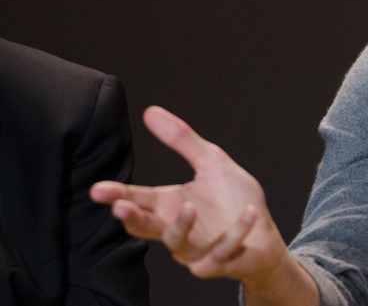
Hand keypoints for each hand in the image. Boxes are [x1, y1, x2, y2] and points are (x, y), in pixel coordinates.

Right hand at [90, 106, 288, 282]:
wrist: (263, 236)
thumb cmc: (234, 200)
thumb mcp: (211, 163)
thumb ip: (182, 140)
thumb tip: (150, 112)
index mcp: (170, 205)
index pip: (137, 199)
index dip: (117, 195)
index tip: (97, 190)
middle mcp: (176, 229)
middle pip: (144, 226)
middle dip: (131, 219)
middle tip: (120, 209)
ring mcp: (194, 249)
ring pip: (176, 242)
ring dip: (181, 225)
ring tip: (190, 206)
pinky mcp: (216, 262)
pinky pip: (221, 251)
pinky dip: (235, 232)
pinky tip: (248, 213)